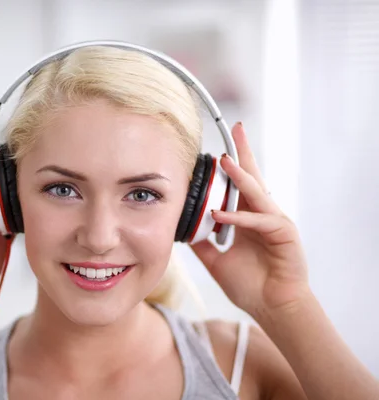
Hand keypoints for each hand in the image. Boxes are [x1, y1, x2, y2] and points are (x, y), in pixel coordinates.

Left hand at [190, 122, 310, 319]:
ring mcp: (275, 222)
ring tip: (225, 161)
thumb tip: (182, 229)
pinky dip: (239, 217)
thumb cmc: (250, 284)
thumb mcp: (216, 260)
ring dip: (241, 177)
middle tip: (236, 129)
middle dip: (244, 153)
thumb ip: (202, 243)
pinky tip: (220, 214)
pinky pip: (259, 221)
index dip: (232, 165)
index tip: (219, 147)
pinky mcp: (284, 235)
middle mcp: (262, 215)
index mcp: (248, 218)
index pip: (239, 185)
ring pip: (257, 194)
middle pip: (253, 178)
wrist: (272, 308)